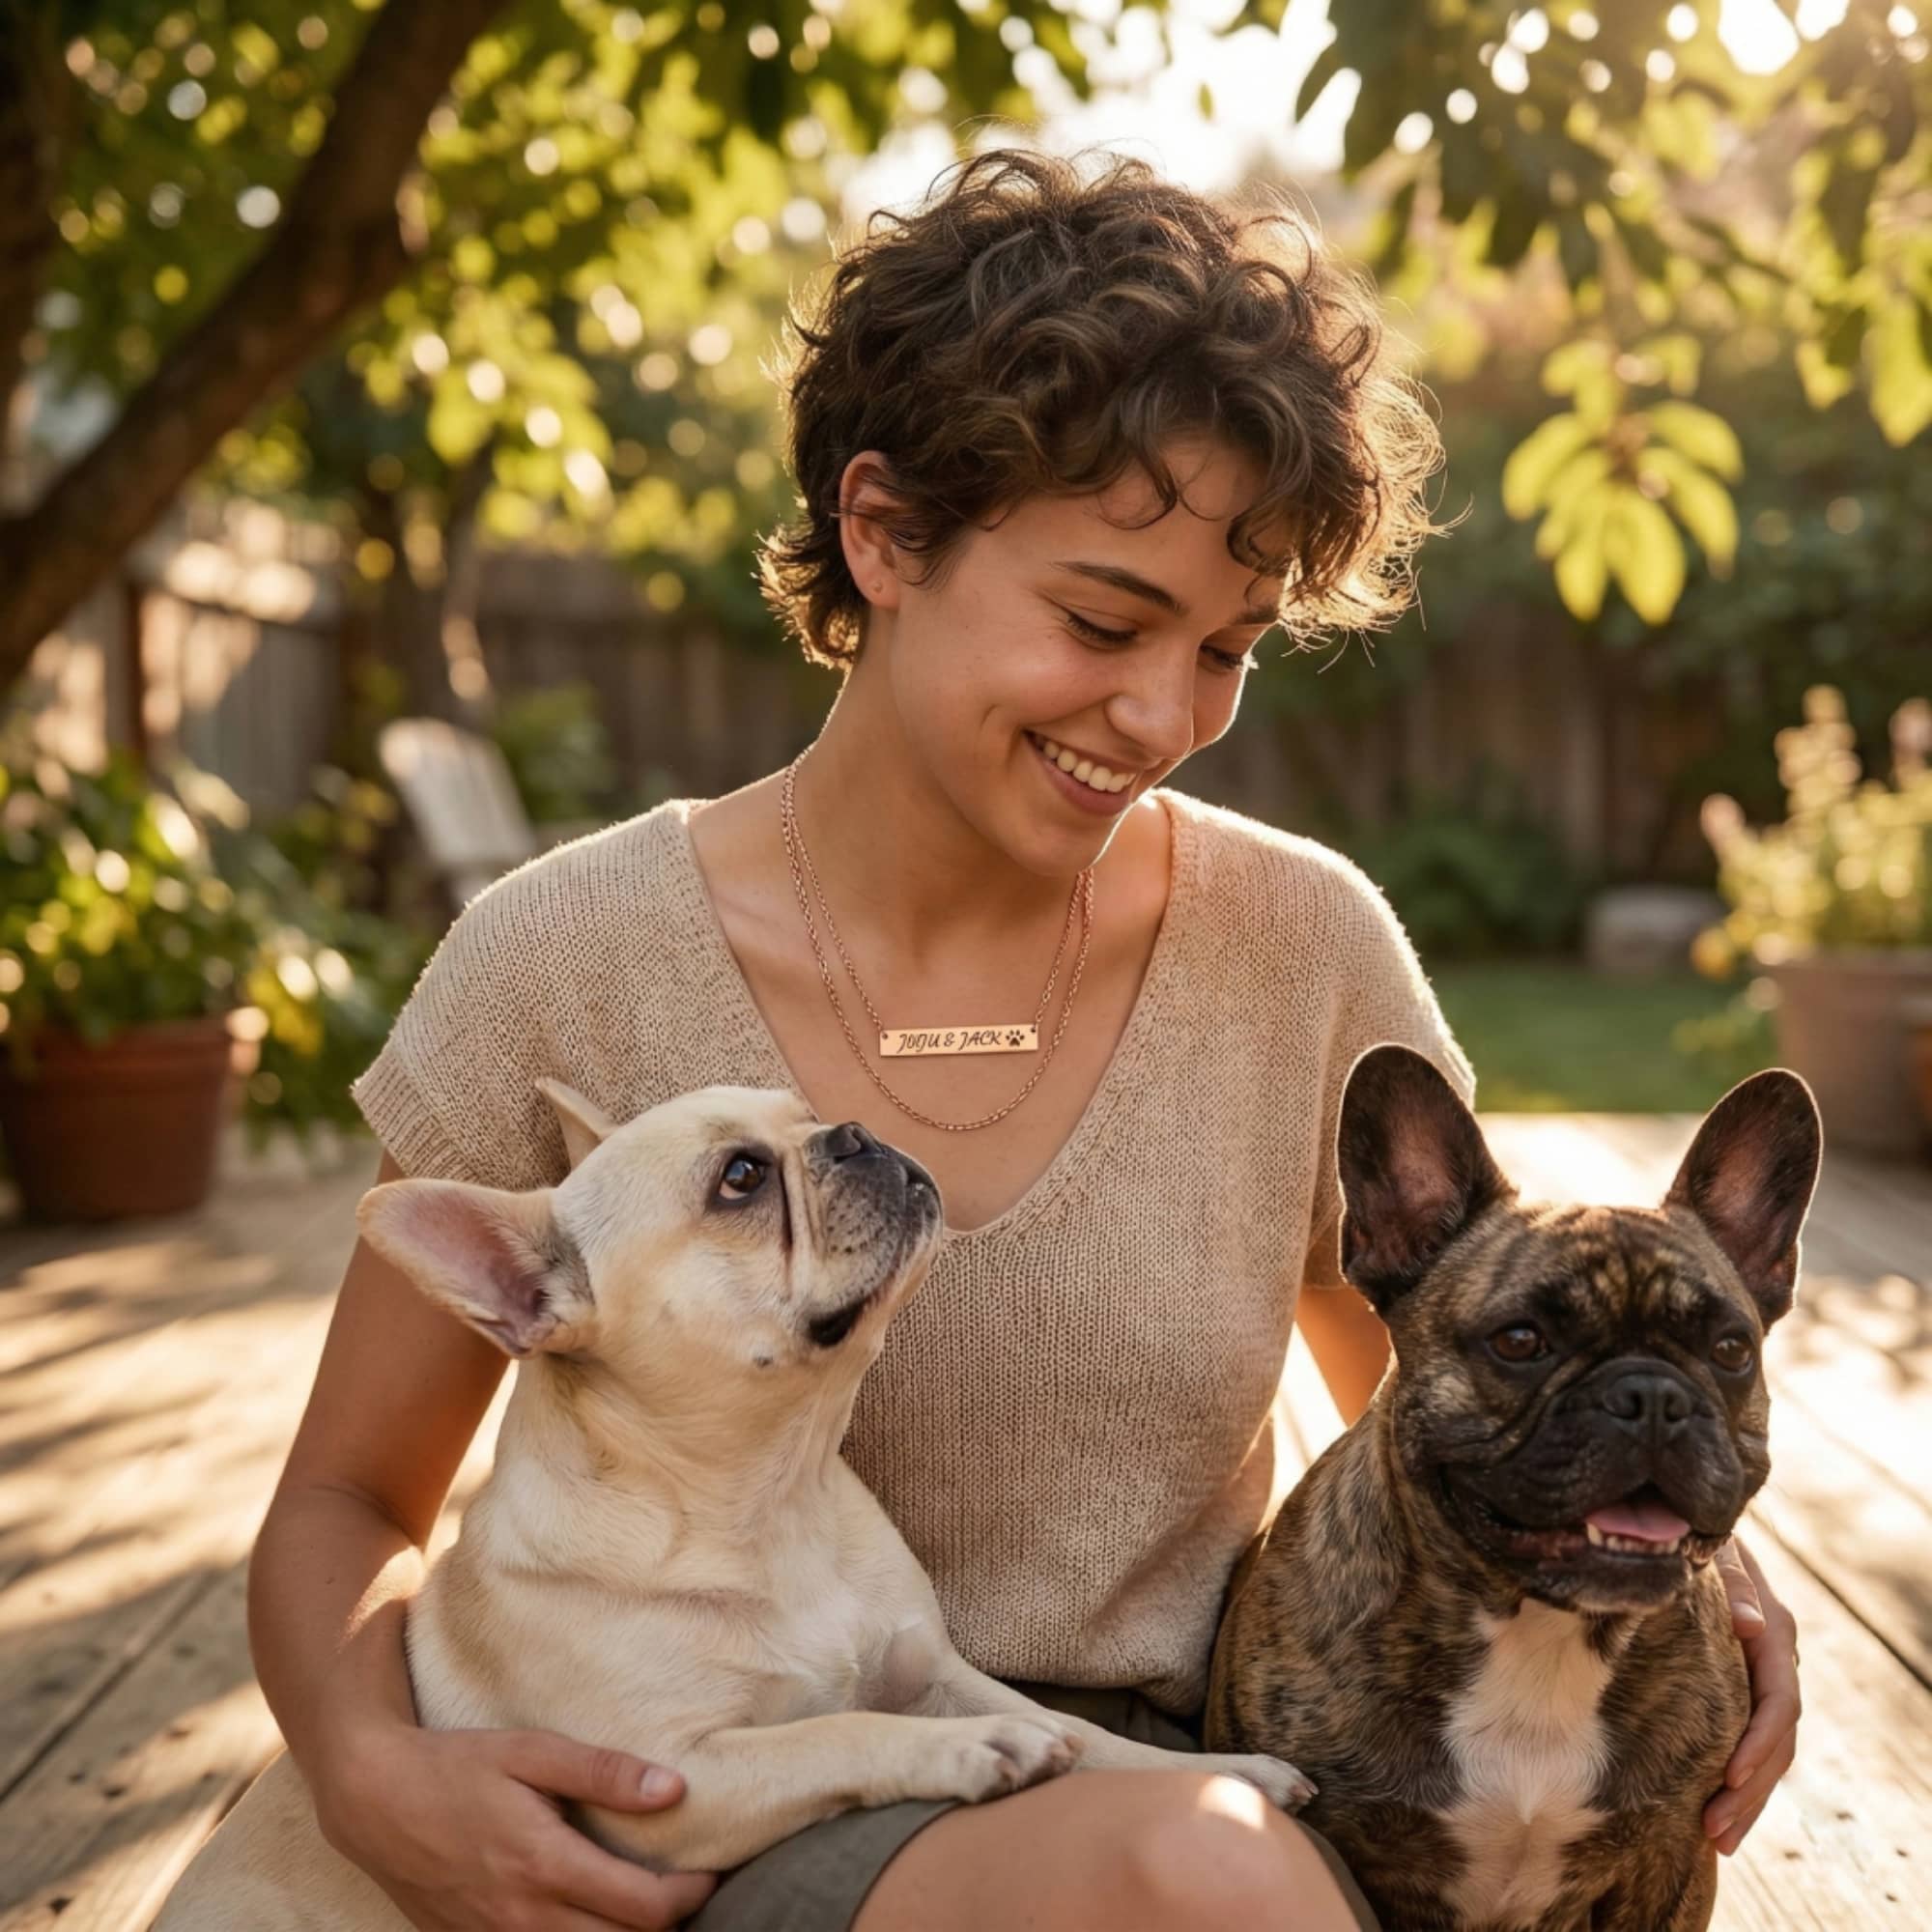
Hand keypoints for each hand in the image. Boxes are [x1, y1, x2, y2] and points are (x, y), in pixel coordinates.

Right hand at [314, 1720, 719, 1929]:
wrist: (372, 1798)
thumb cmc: (456, 1765)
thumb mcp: (532, 1751)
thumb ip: (603, 1772)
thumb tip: (674, 1790)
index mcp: (545, 1865)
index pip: (644, 1909)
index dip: (690, 1896)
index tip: (709, 1872)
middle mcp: (523, 1917)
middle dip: (666, 1930)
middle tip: (687, 1895)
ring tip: (644, 1910)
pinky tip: (589, 1920)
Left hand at [1705, 1534, 1799, 1855]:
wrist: (1682, 1522)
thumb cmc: (1689, 1531)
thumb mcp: (1710, 1547)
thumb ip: (1732, 1583)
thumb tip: (1750, 1626)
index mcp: (1773, 1630)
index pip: (1778, 1699)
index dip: (1759, 1740)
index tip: (1732, 1774)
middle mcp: (1774, 1658)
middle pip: (1778, 1739)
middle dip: (1750, 1790)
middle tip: (1717, 1833)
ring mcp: (1761, 1675)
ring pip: (1768, 1750)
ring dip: (1746, 1797)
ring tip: (1716, 1839)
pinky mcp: (1741, 1684)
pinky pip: (1749, 1740)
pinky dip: (1737, 1778)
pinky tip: (1714, 1810)